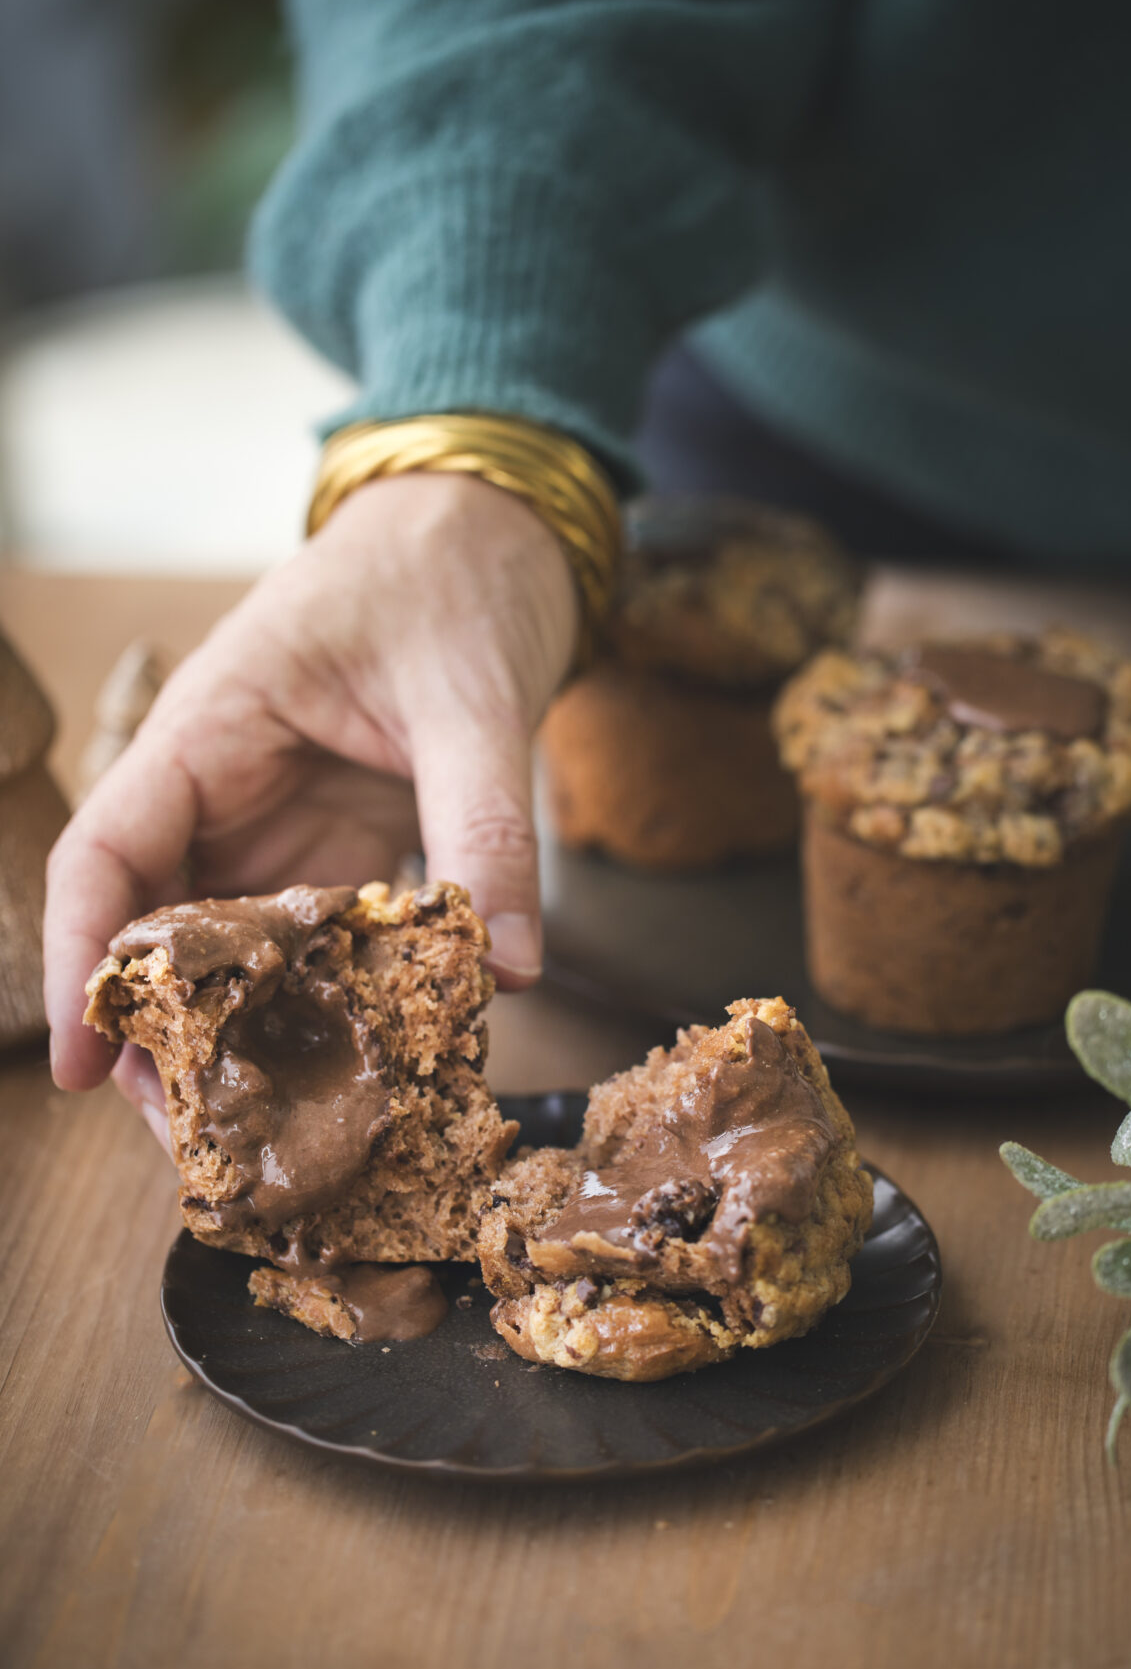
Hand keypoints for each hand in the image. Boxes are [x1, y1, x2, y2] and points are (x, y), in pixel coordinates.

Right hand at [44, 471, 577, 1133]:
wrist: (505, 528)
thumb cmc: (457, 574)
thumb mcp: (472, 698)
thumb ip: (486, 827)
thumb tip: (509, 967)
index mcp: (212, 727)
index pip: (106, 852)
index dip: (82, 961)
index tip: (83, 1064)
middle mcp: (231, 784)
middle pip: (161, 924)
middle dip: (166, 1035)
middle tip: (200, 1140)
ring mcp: (288, 818)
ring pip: (234, 945)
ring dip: (241, 1034)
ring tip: (268, 1133)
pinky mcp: (348, 841)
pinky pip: (318, 938)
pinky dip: (325, 1002)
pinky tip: (351, 1069)